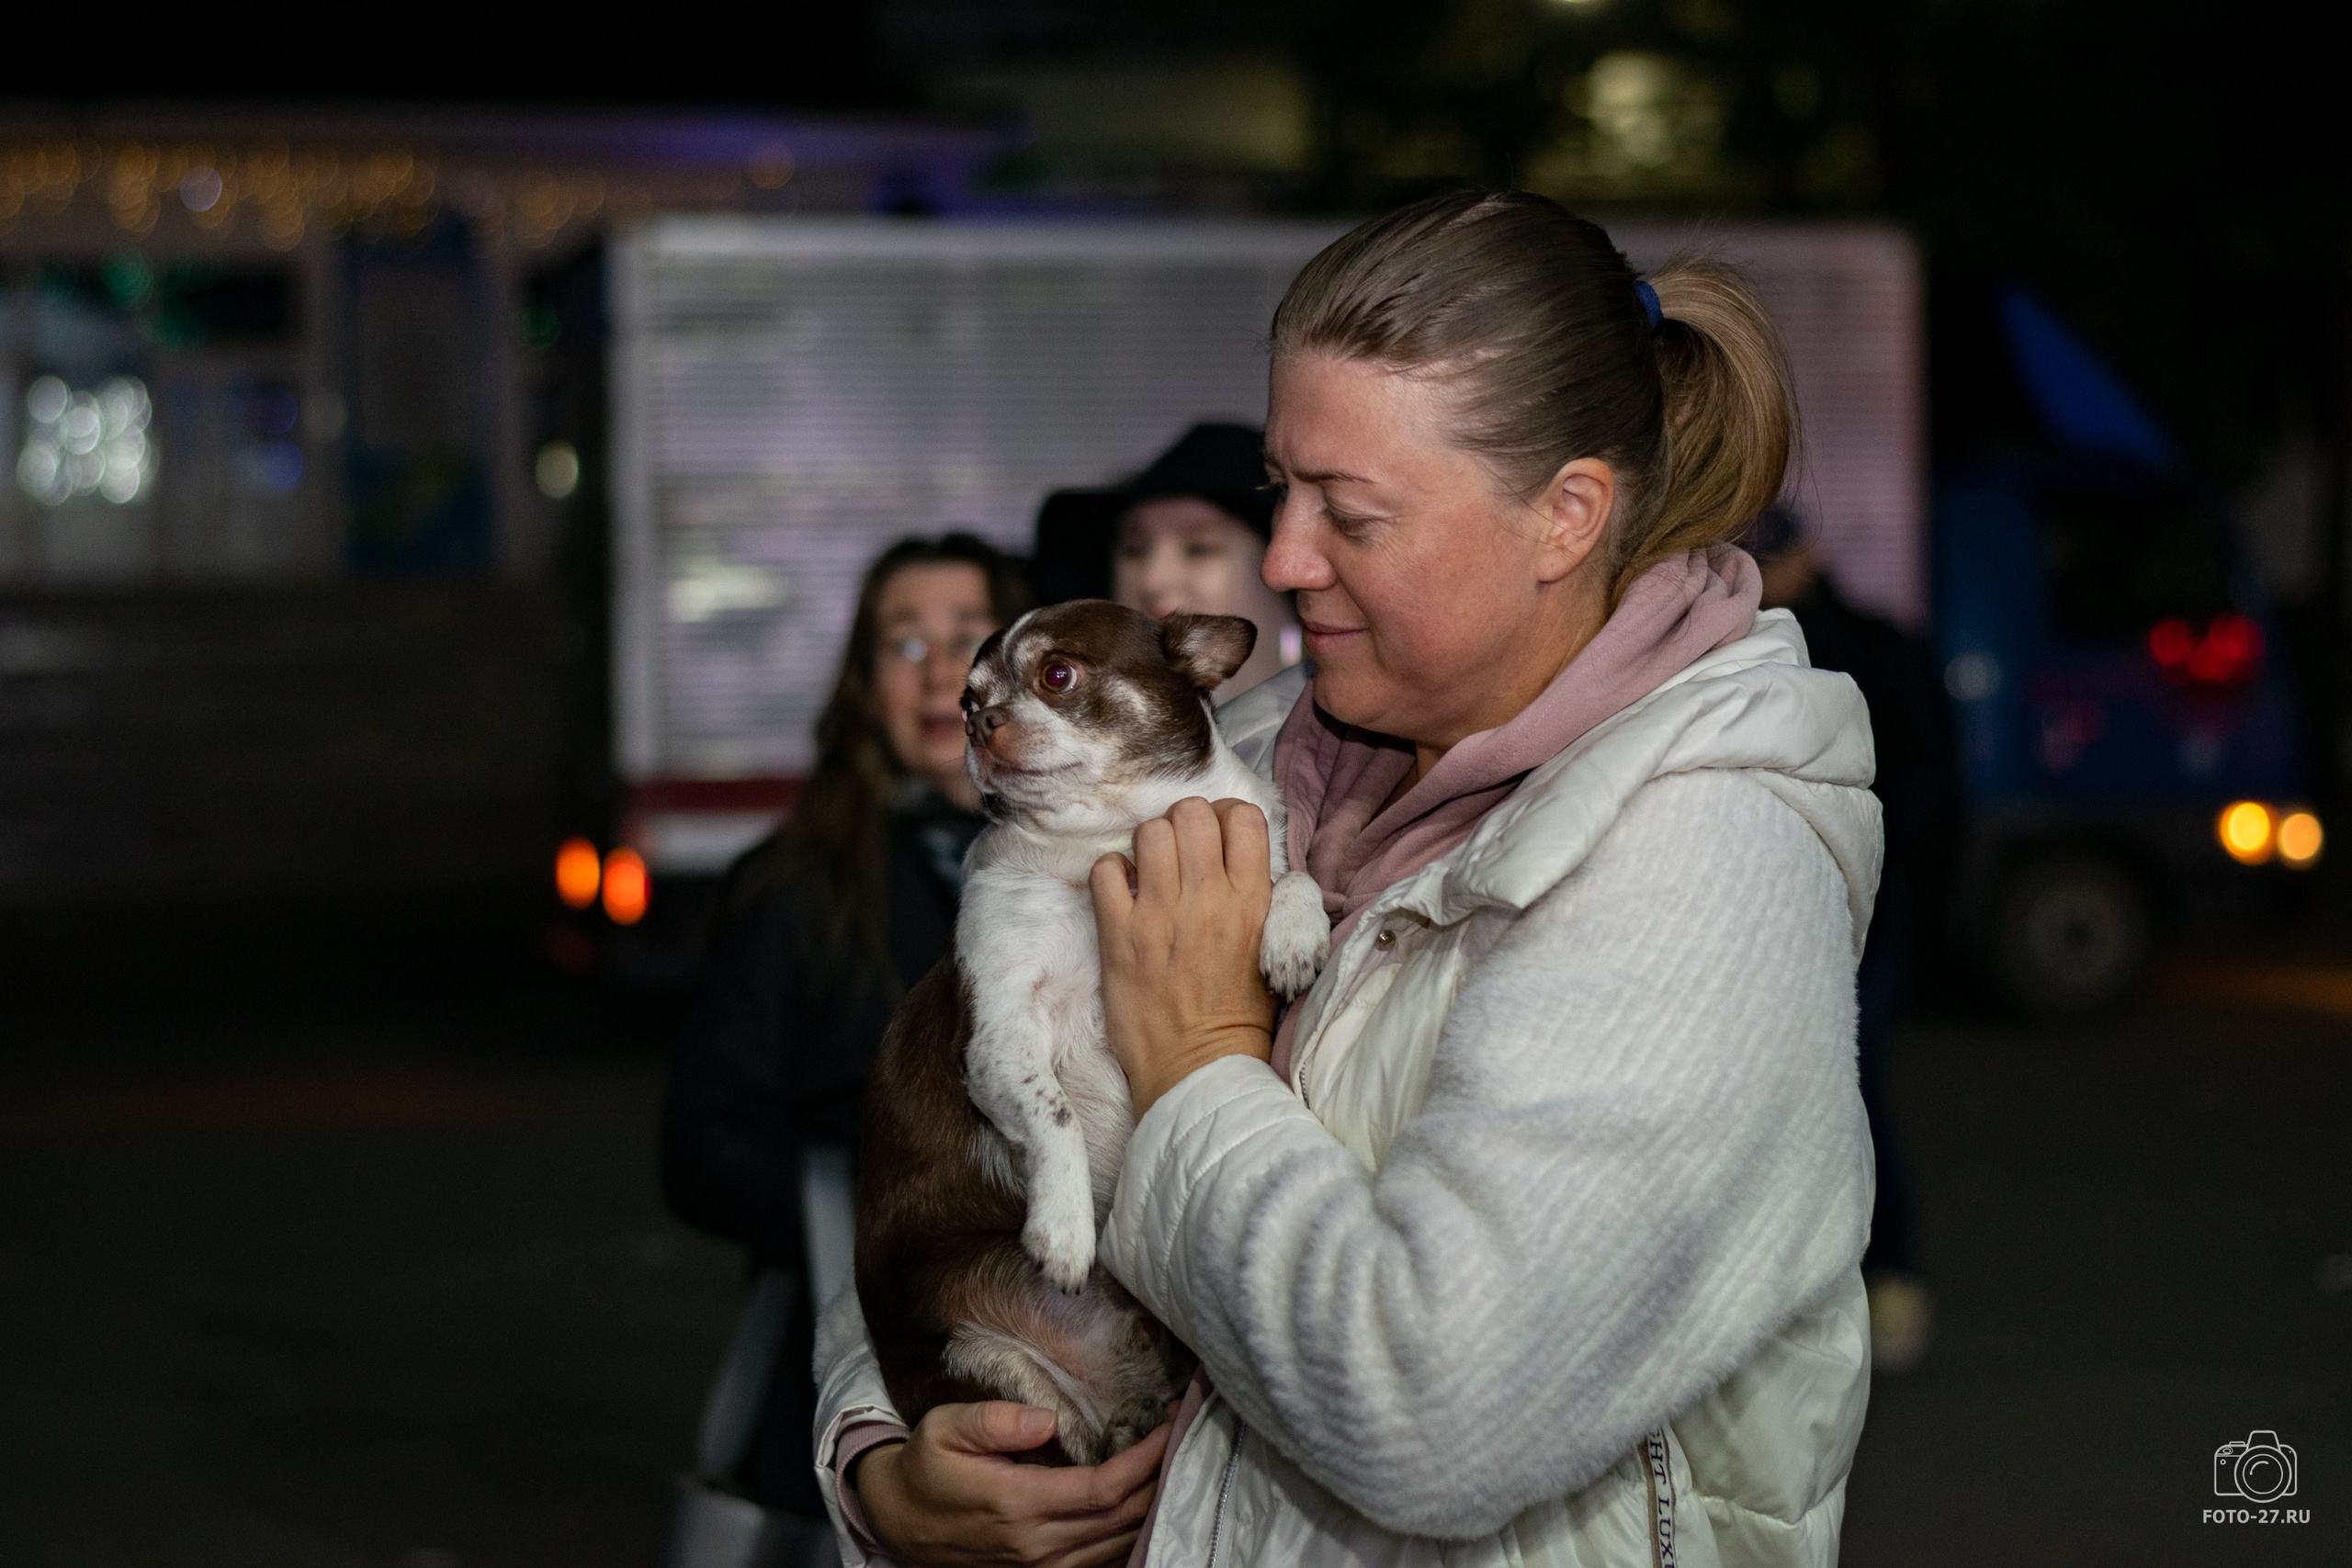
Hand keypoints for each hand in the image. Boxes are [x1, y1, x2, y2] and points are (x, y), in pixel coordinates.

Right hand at [855, 1401, 1167, 1567]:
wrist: (898, 1519)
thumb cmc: (926, 1467)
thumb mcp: (944, 1428)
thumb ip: (993, 1421)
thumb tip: (1048, 1421)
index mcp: (1017, 1504)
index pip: (1102, 1490)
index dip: (1144, 1461)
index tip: (1168, 1425)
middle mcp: (1036, 1544)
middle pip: (1121, 1520)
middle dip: (1159, 1478)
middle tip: (1183, 1435)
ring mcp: (1040, 1566)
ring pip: (1118, 1546)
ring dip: (1151, 1507)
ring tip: (1172, 1463)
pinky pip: (1101, 1561)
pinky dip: (1130, 1534)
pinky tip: (1144, 1504)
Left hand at [1090, 797, 1275, 1117]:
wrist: (1197, 1069)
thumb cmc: (1238, 1016)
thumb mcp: (1275, 952)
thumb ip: (1267, 901)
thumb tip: (1249, 859)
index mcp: (1254, 902)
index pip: (1243, 817)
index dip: (1226, 819)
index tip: (1216, 839)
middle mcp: (1209, 899)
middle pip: (1191, 813)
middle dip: (1184, 826)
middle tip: (1180, 855)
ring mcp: (1161, 914)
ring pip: (1149, 832)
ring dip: (1149, 846)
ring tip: (1151, 874)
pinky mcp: (1119, 934)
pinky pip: (1106, 869)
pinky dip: (1111, 875)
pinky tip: (1122, 896)